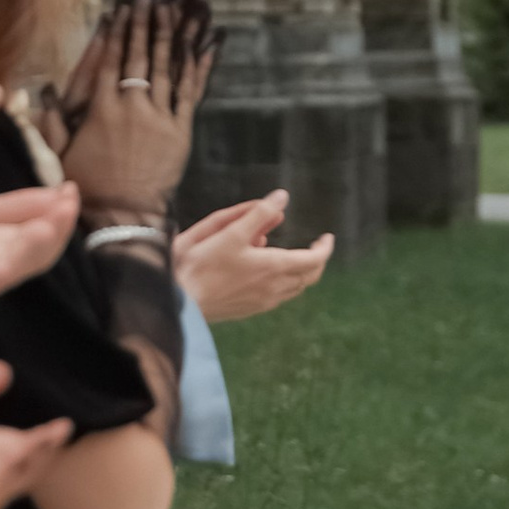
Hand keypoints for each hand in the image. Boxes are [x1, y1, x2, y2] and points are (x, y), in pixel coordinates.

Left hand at [0, 184, 77, 322]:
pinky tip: (31, 238)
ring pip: (24, 263)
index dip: (52, 205)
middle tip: (70, 200)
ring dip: (48, 240)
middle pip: (37, 244)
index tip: (69, 187)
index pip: (28, 217)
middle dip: (59, 223)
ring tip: (59, 217)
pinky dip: (18, 260)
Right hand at [57, 0, 219, 216]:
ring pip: (166, 66)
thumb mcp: (59, 154)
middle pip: (139, 55)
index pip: (110, 59)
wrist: (122, 215)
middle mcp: (131, 106)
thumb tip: (45, 93)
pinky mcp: (179, 131)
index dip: (118, 31)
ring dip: (171, 35)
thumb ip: (51, 122)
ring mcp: (158, 117)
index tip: (122, 8)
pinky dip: (198, 66)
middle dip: (145, 22)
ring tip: (176, 8)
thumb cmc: (87, 188)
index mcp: (100, 108)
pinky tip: (205, 44)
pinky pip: (190, 92)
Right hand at [173, 190, 332, 324]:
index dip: (325, 249)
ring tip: (294, 256)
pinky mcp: (250, 310)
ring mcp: (263, 302)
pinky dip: (284, 283)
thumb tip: (282, 198)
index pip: (314, 260)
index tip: (327, 238)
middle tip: (316, 247)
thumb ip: (258, 214)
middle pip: (309, 277)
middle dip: (316, 261)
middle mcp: (274, 288)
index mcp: (274, 267)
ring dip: (301, 273)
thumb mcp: (230, 231)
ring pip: (294, 289)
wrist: (181, 300)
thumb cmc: (202, 265)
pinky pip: (279, 297)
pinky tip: (269, 273)